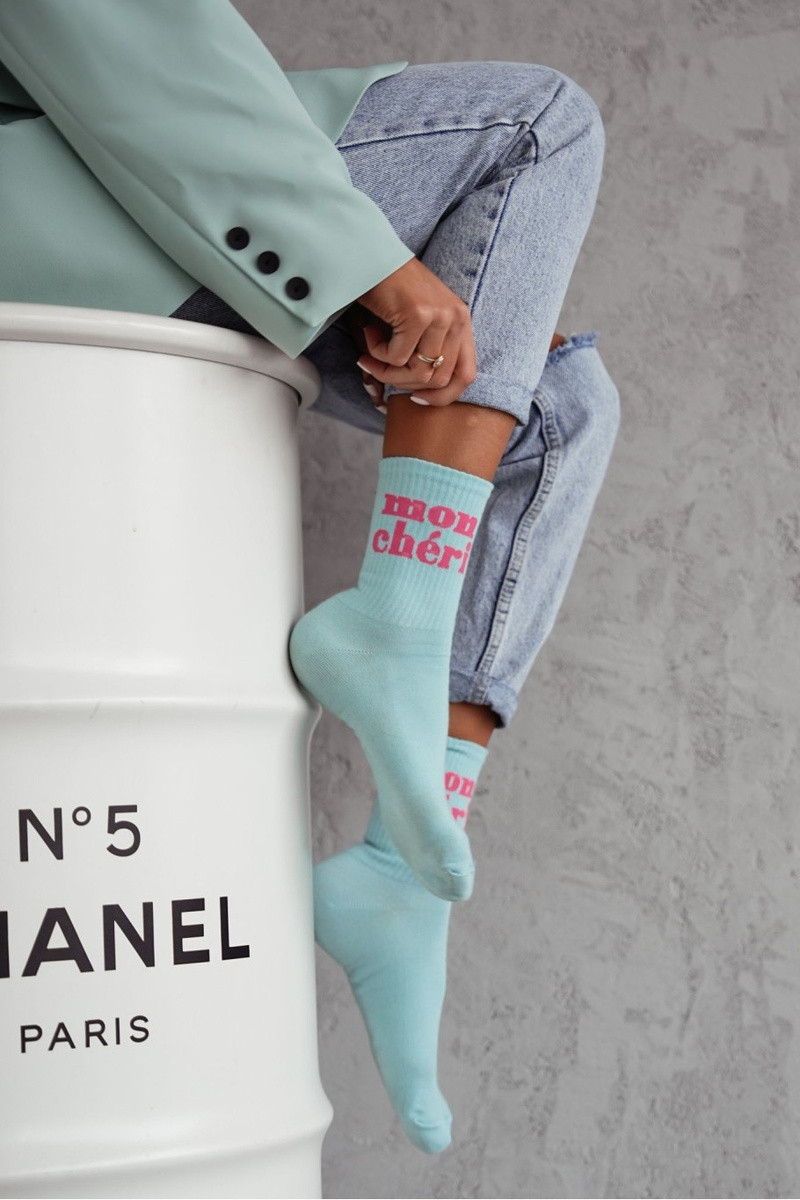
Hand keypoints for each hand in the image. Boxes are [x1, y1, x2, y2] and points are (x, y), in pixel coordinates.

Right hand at [354, 257, 477, 407]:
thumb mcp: (417, 323)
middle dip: (402, 383)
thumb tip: (418, 395)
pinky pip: (397, 357)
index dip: (442, 397)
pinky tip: (370, 331)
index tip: (415, 399)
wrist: (371, 255)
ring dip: (386, 369)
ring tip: (370, 351)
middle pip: (437, 380)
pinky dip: (377, 352)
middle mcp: (457, 319)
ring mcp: (440, 317)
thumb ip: (426, 353)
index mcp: (461, 322)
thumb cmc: (390, 291)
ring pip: (417, 372)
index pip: (466, 375)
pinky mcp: (419, 315)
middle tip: (377, 368)